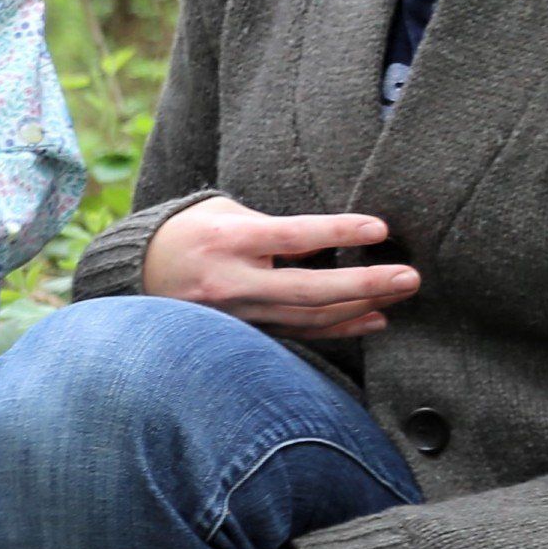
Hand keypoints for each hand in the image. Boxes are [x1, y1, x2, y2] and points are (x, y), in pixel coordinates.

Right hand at [140, 198, 417, 339]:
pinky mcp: (244, 333)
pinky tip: (373, 319)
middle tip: (409, 276)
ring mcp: (238, 315)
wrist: (137, 273)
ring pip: (309, 317)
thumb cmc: (188, 232)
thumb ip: (273, 229)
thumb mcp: (224, 214)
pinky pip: (299, 334)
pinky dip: (338, 329)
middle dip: (365, 284)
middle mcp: (232, 283)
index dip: (338, 232)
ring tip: (400, 291)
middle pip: (309, 290)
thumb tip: (329, 242)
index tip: (379, 229)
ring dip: (360, 307)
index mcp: (228, 241)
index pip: (292, 236)